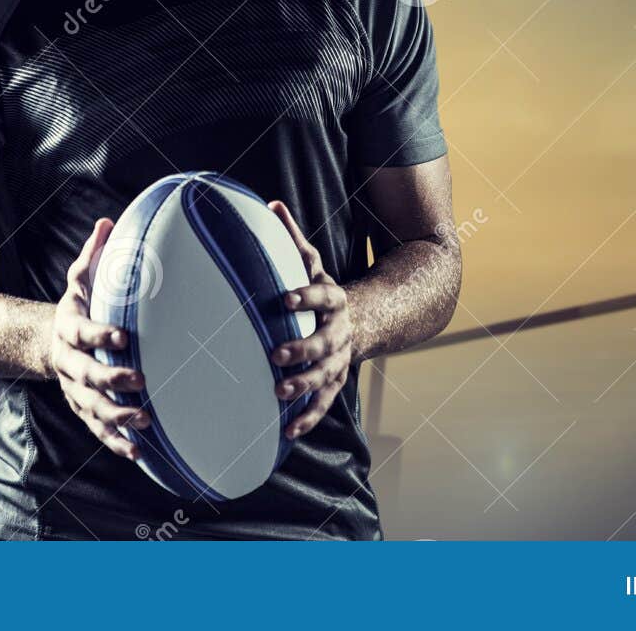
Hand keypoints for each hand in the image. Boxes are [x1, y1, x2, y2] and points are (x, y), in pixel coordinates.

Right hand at [49, 218, 149, 460]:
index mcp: (69, 327)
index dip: (100, 334)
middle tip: (141, 380)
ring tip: (145, 420)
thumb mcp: (81, 279)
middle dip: (112, 379)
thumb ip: (93, 255)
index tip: (123, 335)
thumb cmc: (78, 307)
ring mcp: (75, 389)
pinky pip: (96, 429)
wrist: (50, 342)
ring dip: (116, 416)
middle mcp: (69, 362)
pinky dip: (114, 441)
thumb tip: (108, 221)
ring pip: (91, 407)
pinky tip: (137, 452)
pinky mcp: (84, 408)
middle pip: (86, 375)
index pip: (82, 331)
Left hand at [266, 200, 352, 439]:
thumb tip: (270, 204)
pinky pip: (324, 401)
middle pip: (323, 341)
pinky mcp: (336, 380)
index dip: (305, 296)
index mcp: (334, 299)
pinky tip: (289, 431)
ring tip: (279, 393)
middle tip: (275, 354)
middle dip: (301, 348)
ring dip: (304, 386)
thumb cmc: (323, 292)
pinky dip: (308, 417)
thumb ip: (293, 239)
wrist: (365, 321)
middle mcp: (339, 331)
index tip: (285, 299)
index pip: (322, 295)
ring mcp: (340, 358)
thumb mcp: (313, 265)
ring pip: (325, 375)